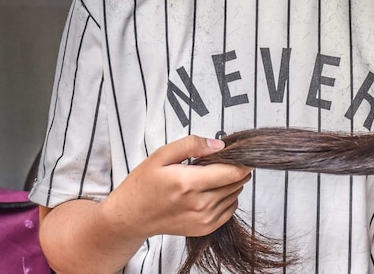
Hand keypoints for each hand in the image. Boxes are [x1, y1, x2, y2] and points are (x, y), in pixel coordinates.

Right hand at [100, 135, 251, 238]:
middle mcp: (199, 204)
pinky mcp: (204, 229)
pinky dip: (227, 197)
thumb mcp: (161, 155)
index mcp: (188, 183)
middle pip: (236, 183)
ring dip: (231, 182)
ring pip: (235, 195)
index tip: (241, 152)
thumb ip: (191, 145)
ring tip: (211, 175)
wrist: (131, 216)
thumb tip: (219, 144)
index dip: (242, 160)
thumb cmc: (144, 184)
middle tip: (220, 160)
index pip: (232, 172)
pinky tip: (211, 190)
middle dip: (235, 169)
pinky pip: (229, 209)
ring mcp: (203, 219)